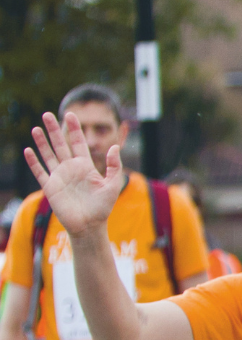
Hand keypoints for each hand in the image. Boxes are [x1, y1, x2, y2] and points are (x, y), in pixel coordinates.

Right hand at [22, 112, 126, 236]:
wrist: (89, 225)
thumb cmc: (103, 207)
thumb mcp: (112, 185)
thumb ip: (115, 166)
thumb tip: (115, 147)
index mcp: (85, 166)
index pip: (78, 143)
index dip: (74, 129)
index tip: (71, 114)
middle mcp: (71, 169)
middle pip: (60, 145)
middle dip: (54, 130)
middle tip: (47, 114)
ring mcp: (59, 177)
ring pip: (48, 155)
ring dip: (42, 142)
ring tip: (36, 128)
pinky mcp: (50, 187)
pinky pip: (40, 172)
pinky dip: (34, 162)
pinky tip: (28, 150)